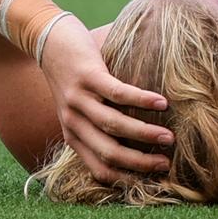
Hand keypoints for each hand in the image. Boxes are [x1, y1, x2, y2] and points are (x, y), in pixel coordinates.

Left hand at [38, 15, 172, 182]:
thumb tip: (136, 140)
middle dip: (140, 162)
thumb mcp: (79, 107)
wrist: (48, 41)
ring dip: (144, 134)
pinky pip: (117, 93)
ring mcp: (79, 99)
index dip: (127, 177)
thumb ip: (98, 124)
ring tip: (169, 137)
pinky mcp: (87, 77)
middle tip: (167, 163)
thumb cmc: (73, 74)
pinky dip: (141, 100)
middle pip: (109, 152)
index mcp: (73, 134)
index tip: (153, 177)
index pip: (100, 167)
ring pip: (114, 125)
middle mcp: (74, 121)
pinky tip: (162, 102)